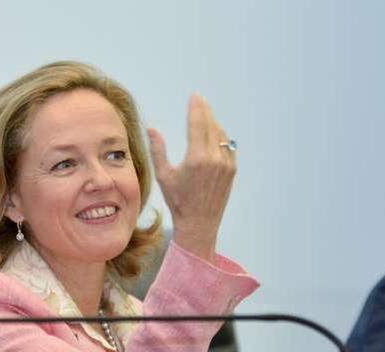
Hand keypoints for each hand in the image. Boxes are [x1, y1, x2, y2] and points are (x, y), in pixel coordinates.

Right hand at [149, 93, 236, 262]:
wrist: (200, 223)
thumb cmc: (178, 201)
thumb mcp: (164, 175)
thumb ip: (158, 150)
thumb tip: (151, 129)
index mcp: (196, 158)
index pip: (197, 124)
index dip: (196, 107)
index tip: (194, 96)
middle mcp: (214, 158)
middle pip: (211, 125)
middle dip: (204, 110)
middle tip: (199, 99)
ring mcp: (226, 163)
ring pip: (221, 134)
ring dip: (213, 122)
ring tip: (204, 115)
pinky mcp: (232, 169)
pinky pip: (228, 145)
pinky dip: (221, 136)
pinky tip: (214, 133)